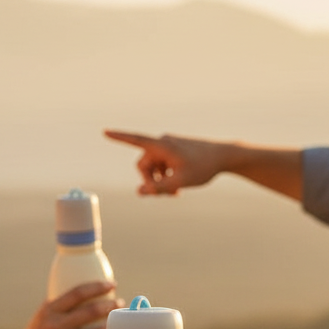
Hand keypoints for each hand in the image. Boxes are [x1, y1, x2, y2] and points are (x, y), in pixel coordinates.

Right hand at [0, 281, 121, 328]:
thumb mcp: (41, 320)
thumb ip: (60, 309)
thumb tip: (87, 296)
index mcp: (48, 311)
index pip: (77, 293)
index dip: (97, 287)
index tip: (111, 284)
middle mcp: (54, 326)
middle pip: (90, 312)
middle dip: (110, 306)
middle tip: (121, 304)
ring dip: (113, 328)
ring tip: (122, 324)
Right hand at [104, 129, 228, 194]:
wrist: (223, 157)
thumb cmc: (203, 167)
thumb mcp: (180, 182)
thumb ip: (158, 188)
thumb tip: (139, 192)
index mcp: (162, 145)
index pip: (135, 140)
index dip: (119, 137)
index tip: (104, 132)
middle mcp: (162, 142)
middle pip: (144, 164)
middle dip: (150, 181)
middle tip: (164, 196)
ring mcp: (169, 146)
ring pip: (154, 167)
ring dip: (159, 181)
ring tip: (175, 194)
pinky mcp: (175, 151)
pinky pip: (162, 165)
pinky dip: (166, 176)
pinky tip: (178, 187)